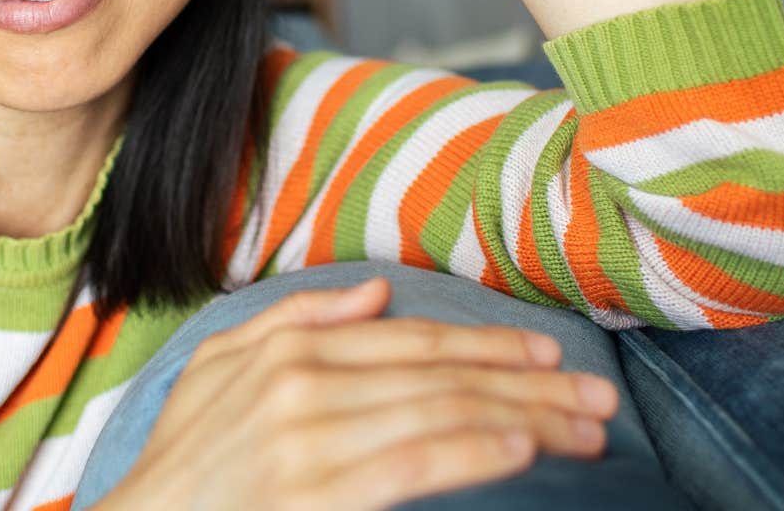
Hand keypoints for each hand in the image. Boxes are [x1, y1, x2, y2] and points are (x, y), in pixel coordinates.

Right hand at [95, 275, 620, 510]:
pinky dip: (472, 452)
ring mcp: (307, 442)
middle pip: (444, 377)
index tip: (551, 352)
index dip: (490, 343)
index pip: (414, 340)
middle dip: (532, 385)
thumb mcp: (218, 366)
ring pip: (443, 416)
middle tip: (599, 397)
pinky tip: (521, 448)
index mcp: (288, 348)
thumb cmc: (183, 462)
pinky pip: (411, 466)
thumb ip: (294, 318)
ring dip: (528, 419)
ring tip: (586, 430)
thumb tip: (374, 293)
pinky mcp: (315, 497)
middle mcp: (302, 384)